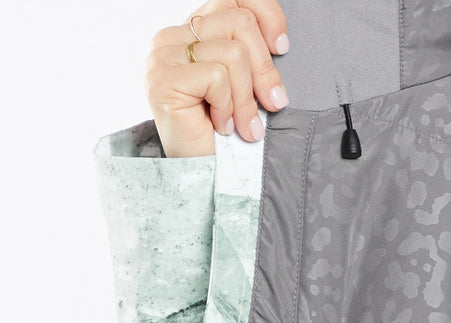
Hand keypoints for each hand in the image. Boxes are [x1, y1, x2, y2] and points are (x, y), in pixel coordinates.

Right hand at [146, 1, 288, 157]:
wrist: (200, 175)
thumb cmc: (226, 134)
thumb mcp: (243, 85)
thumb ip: (249, 54)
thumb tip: (280, 43)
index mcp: (192, 30)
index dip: (266, 13)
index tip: (283, 46)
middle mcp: (172, 36)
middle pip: (238, 22)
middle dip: (265, 68)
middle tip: (274, 103)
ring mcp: (163, 57)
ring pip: (233, 53)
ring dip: (247, 97)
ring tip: (244, 125)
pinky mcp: (163, 80)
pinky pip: (217, 77)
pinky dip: (228, 106)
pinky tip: (221, 125)